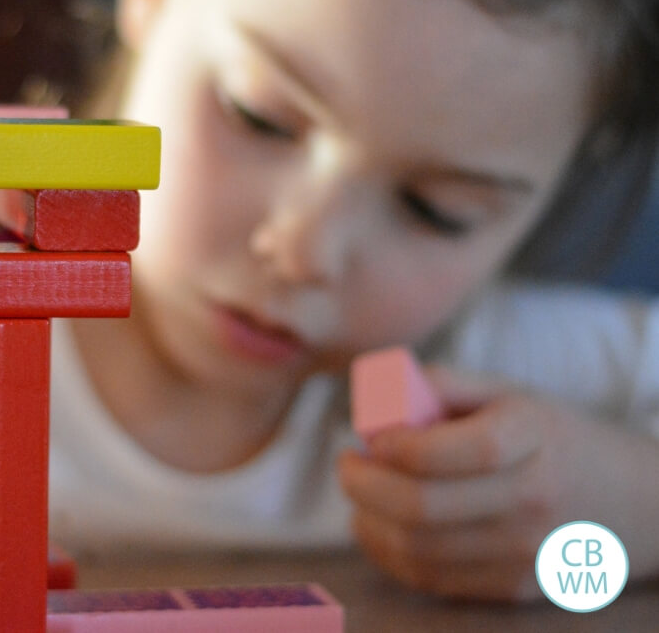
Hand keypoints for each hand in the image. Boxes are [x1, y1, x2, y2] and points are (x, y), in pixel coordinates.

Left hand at [339, 367, 658, 601]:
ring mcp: (525, 552)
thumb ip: (441, 385)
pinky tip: (373, 524)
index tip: (370, 437)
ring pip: (419, 549)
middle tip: (346, 463)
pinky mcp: (513, 587)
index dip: (401, 446)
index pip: (461, 451)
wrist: (627, 500)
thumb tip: (375, 401)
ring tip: (357, 490)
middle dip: (364, 484)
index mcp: (533, 438)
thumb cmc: (548, 434)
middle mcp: (534, 500)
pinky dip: (387, 552)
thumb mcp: (506, 392)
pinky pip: (432, 578)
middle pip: (425, 507)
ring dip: (368, 519)